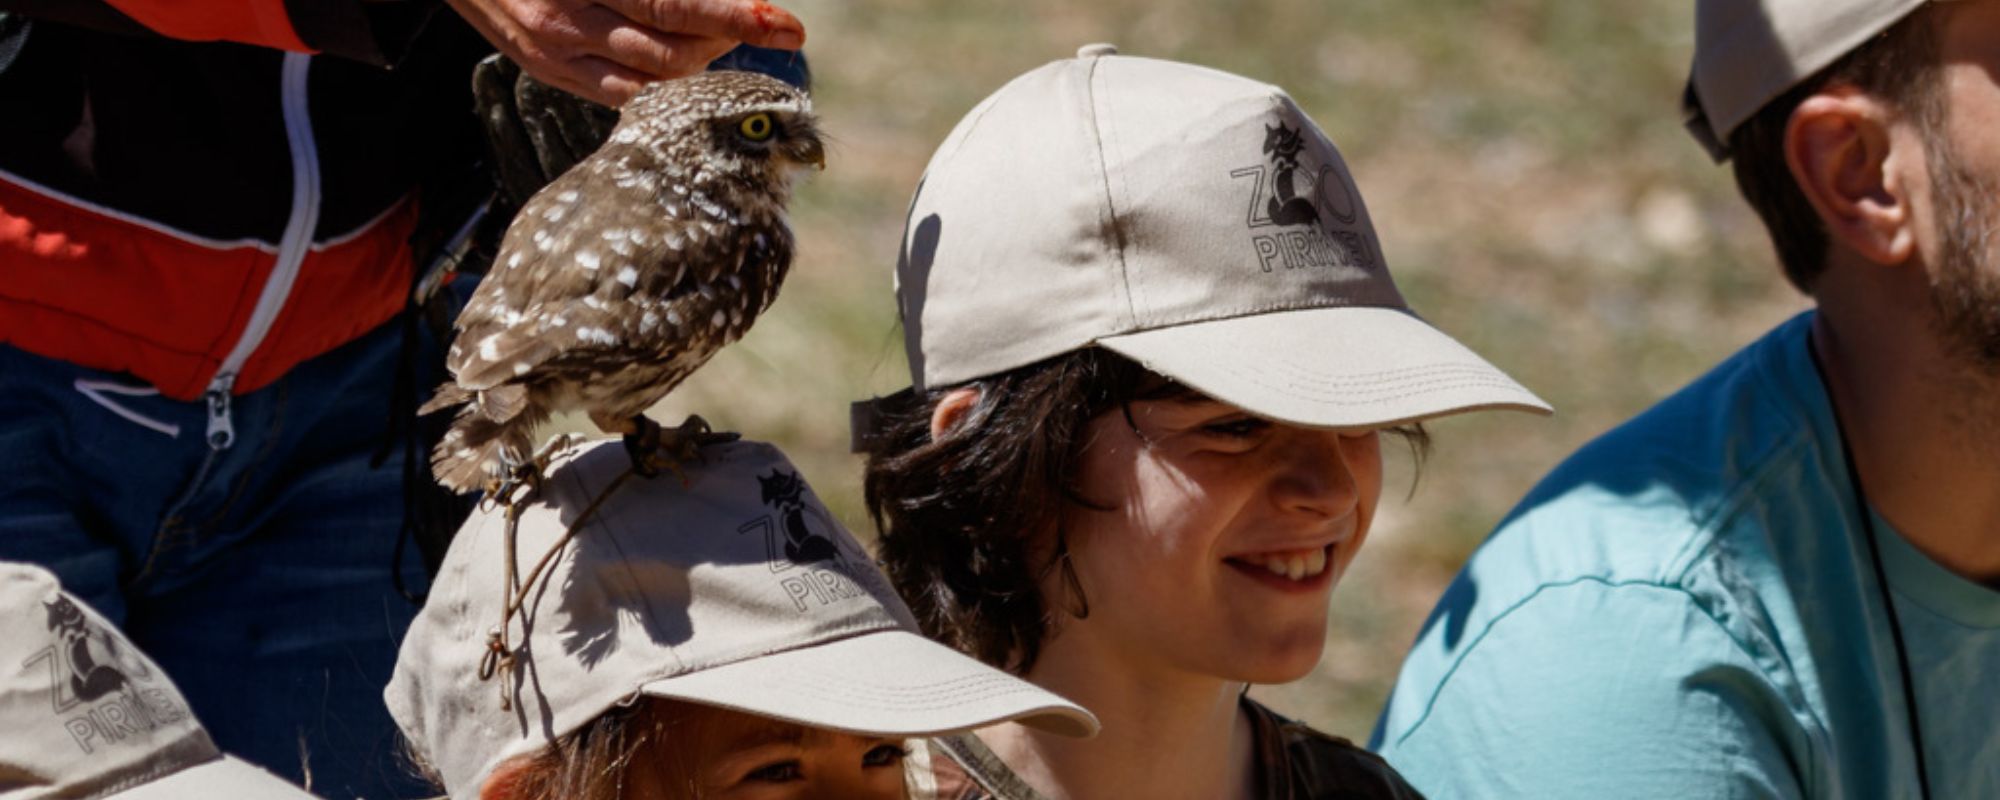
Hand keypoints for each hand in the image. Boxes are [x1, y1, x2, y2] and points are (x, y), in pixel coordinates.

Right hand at [446, 0, 804, 105]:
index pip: (675, 5)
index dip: (736, 17)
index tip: (786, 25)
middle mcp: (566, 20)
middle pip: (675, 54)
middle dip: (729, 42)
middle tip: (762, 24)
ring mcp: (555, 54)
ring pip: (655, 81)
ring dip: (703, 63)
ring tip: (725, 37)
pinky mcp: (550, 74)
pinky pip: (624, 96)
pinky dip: (665, 84)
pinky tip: (686, 61)